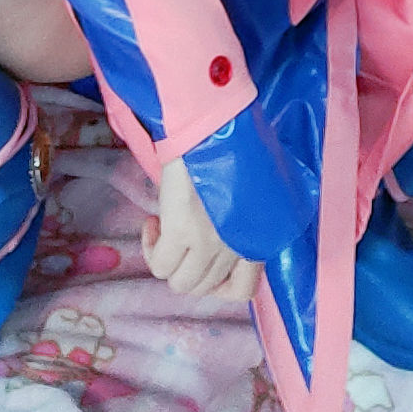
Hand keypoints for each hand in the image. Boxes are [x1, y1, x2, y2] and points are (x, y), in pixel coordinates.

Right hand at [141, 157, 262, 304]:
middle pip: (205, 287)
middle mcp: (239, 245)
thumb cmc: (234, 144)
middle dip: (187, 268)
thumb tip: (218, 233)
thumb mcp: (252, 189)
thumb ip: (241, 219)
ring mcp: (211, 243)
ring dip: (168, 262)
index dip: (217, 285)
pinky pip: (160, 265)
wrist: (211, 121)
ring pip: (181, 283)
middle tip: (178, 240)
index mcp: (261, 236)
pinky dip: (151, 250)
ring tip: (164, 231)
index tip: (203, 261)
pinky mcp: (183, 232)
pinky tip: (153, 224)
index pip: (243, 290)